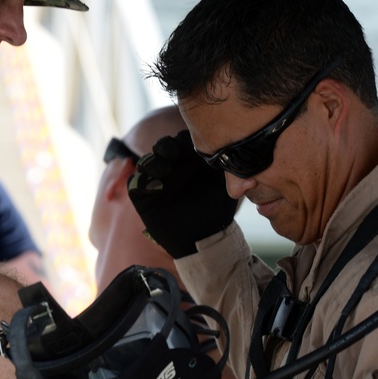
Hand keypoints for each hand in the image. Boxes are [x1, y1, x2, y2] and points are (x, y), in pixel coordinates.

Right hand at [127, 130, 237, 257]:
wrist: (204, 239)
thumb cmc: (216, 211)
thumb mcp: (226, 187)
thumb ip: (230, 168)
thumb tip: (242, 156)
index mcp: (189, 161)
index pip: (182, 140)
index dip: (184, 139)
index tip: (193, 146)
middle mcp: (172, 168)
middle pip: (162, 146)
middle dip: (166, 147)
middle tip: (174, 154)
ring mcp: (157, 182)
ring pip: (146, 161)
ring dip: (153, 162)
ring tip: (164, 170)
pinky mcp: (145, 198)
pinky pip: (135, 183)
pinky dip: (142, 182)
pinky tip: (156, 187)